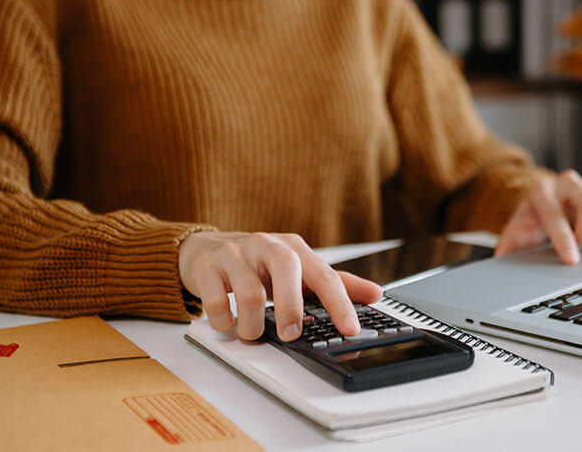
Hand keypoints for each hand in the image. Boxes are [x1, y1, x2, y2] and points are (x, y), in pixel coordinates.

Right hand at [178, 232, 382, 340]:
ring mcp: (236, 253)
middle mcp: (267, 245)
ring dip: (252, 324)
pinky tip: (227, 322)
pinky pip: (215, 297)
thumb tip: (375, 293)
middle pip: (287, 269)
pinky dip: (223, 319)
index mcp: (295, 249)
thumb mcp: (298, 270)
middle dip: (291, 308)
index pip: (324, 275)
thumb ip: (335, 283)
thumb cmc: (258, 263)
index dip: (340, 303)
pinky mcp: (207, 265)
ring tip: (251, 333)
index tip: (350, 328)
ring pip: (249, 291)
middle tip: (291, 335)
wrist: (206, 248)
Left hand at [495, 170, 581, 264]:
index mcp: (540, 192)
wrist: (543, 205)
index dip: (564, 240)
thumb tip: (501, 260)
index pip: (555, 214)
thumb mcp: (517, 233)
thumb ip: (509, 246)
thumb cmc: (531, 222)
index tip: (572, 260)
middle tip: (580, 245)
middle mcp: (565, 182)